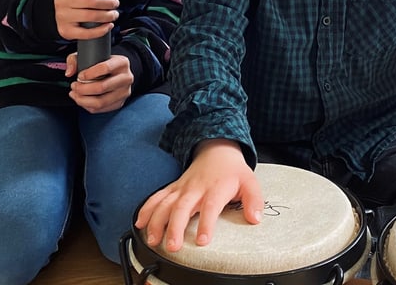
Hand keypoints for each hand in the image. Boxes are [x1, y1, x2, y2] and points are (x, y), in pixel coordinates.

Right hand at [54, 0, 123, 40]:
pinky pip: (86, 33)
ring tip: (113, 14)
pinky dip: (100, 30)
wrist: (67, 11)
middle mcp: (61, 0)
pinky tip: (108, 25)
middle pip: (90, 1)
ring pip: (90, 16)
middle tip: (115, 3)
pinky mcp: (66, 30)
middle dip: (108, 3)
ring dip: (107, 16)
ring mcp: (62, 16)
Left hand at [65, 52, 133, 112]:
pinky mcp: (120, 103)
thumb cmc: (102, 63)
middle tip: (74, 86)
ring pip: (101, 102)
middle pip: (102, 87)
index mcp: (122, 63)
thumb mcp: (91, 55)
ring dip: (83, 100)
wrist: (117, 72)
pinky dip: (87, 106)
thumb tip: (69, 73)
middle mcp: (126, 78)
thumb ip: (75, 59)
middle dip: (83, 89)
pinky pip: (101, 109)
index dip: (89, 73)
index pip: (105, 68)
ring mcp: (124, 92)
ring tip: (75, 94)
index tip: (79, 76)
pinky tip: (81, 100)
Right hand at [135, 141, 261, 251]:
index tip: (203, 240)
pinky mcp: (173, 188)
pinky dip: (147, 208)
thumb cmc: (233, 171)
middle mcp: (196, 188)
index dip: (207, 223)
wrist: (217, 150)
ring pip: (166, 203)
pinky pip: (157, 197)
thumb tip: (255, 218)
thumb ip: (254, 201)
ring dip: (157, 221)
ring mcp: (182, 187)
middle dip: (176, 227)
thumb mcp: (250, 182)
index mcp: (216, 188)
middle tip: (173, 246)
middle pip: (183, 207)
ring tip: (153, 239)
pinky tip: (140, 222)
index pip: (211, 206)